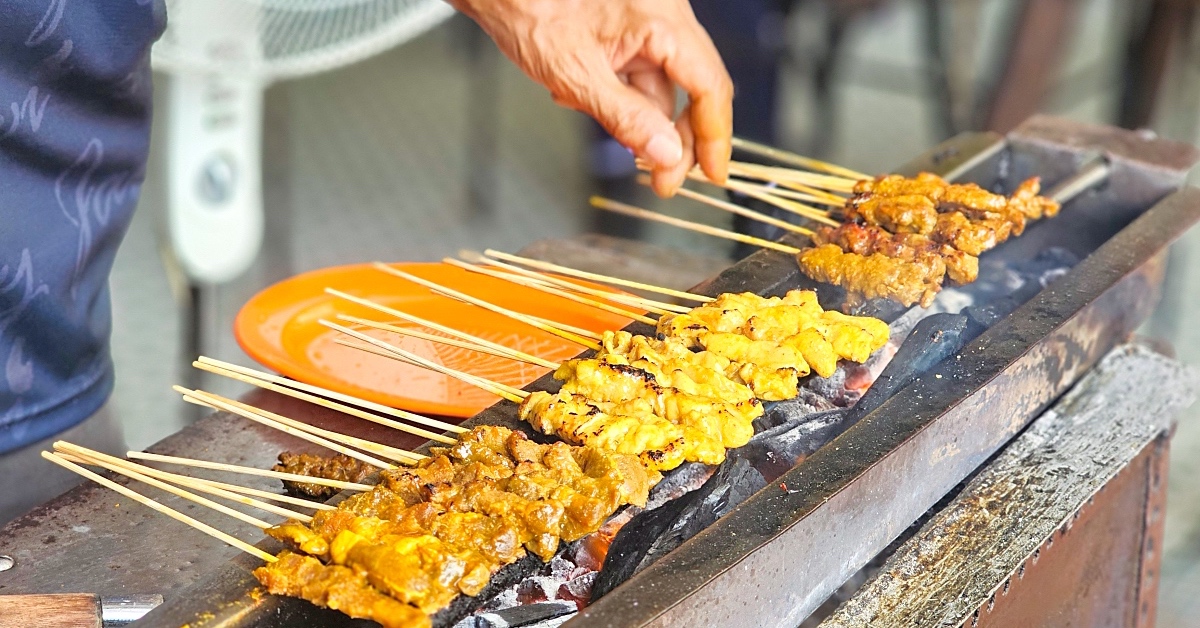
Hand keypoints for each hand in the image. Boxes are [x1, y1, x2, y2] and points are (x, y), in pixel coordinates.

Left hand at [451, 0, 732, 195]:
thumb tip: (667, 155)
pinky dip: (619, 97)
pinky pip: (640, 75)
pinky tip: (579, 95)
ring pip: (663, 87)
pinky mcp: (630, 31)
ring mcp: (648, 23)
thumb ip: (627, 119)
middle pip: (695, 88)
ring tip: (589, 113)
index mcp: (661, 19)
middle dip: (676, 138)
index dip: (715, 135)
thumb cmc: (529, 9)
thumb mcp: (577, 76)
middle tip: (663, 180)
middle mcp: (664, 16)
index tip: (713, 173)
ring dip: (637, 117)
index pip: (708, 85)